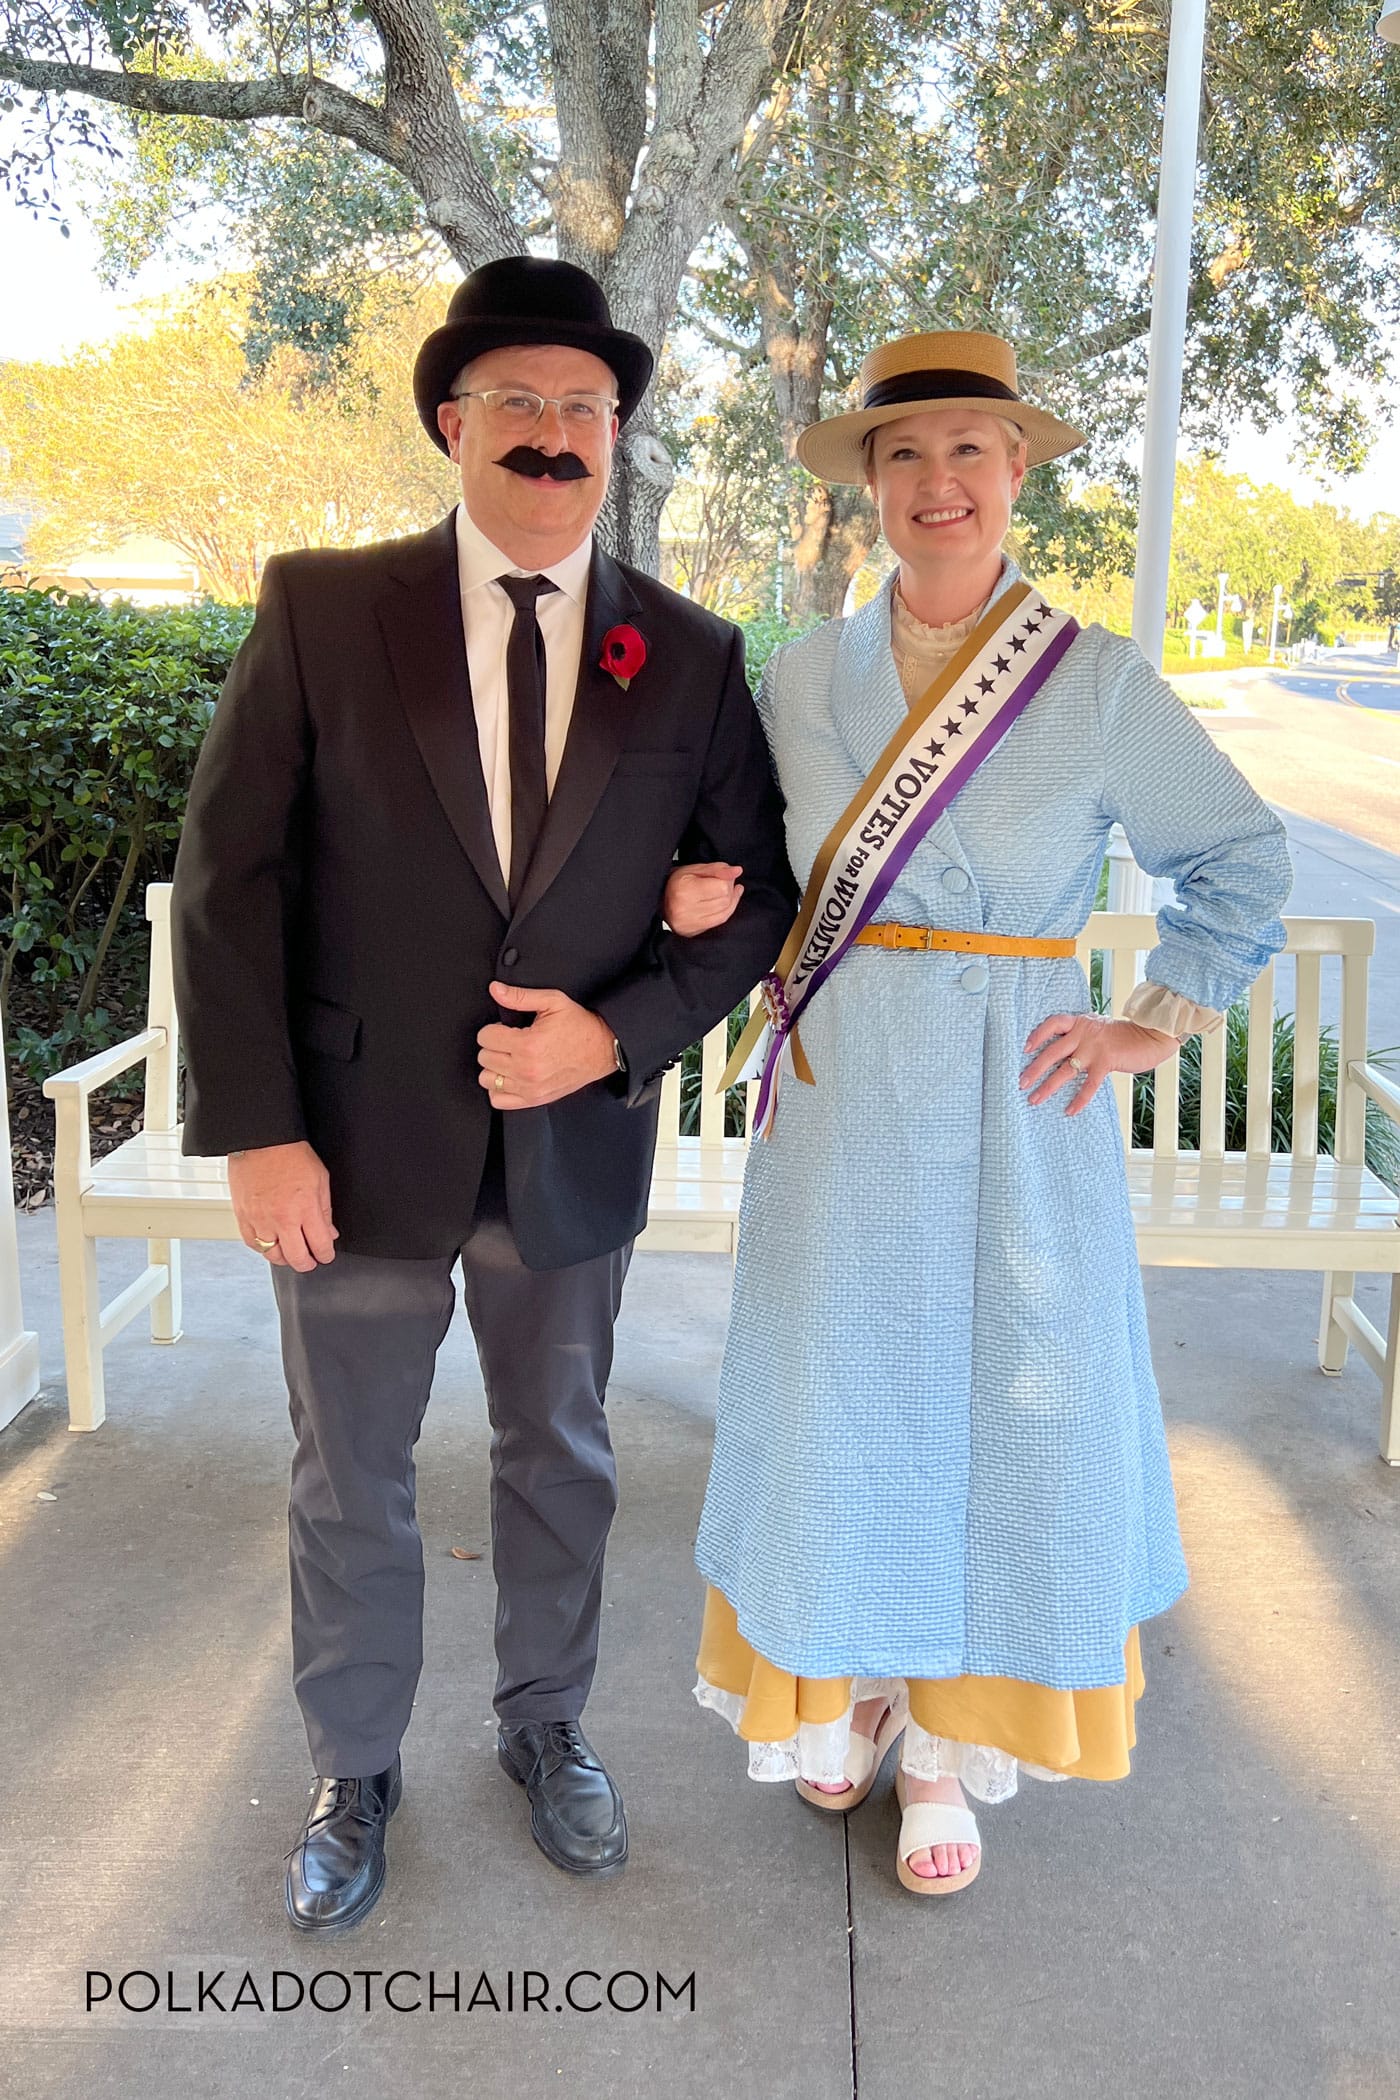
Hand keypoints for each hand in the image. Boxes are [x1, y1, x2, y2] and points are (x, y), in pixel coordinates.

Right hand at [228, 1140, 337, 1270]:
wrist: (261, 1139)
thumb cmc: (291, 1154)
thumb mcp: (320, 1179)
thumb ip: (325, 1211)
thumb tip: (329, 1233)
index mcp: (305, 1208)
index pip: (319, 1246)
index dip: (326, 1255)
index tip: (326, 1255)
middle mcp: (281, 1218)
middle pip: (296, 1258)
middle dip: (307, 1263)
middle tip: (310, 1260)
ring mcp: (259, 1219)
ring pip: (272, 1255)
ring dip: (284, 1257)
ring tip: (291, 1252)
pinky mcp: (243, 1215)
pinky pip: (252, 1243)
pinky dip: (263, 1247)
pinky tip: (271, 1242)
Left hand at [478, 983, 617, 1108]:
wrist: (603, 1050)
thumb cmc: (579, 1026)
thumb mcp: (553, 1001)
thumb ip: (520, 996)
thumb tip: (495, 990)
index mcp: (528, 1045)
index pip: (485, 1037)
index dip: (494, 1028)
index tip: (507, 1028)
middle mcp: (526, 1070)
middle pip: (484, 1057)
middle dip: (494, 1045)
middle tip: (511, 1041)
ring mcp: (529, 1088)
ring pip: (487, 1079)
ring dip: (494, 1067)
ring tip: (510, 1057)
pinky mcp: (534, 1099)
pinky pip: (499, 1100)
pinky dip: (499, 1088)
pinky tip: (510, 1075)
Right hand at [663, 861, 743, 936]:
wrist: (659, 901)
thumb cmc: (676, 883)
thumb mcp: (695, 869)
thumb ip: (717, 869)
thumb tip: (737, 871)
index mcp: (684, 889)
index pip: (721, 887)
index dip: (728, 880)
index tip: (725, 875)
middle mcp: (685, 908)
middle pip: (724, 899)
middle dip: (730, 889)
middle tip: (725, 882)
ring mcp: (689, 922)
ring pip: (725, 911)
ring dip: (731, 899)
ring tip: (726, 891)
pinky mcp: (693, 931)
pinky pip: (720, 920)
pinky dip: (727, 910)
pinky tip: (728, 902)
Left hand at [1020, 1013, 1179, 1115]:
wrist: (1151, 1035)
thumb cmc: (1124, 1036)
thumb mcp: (1098, 1029)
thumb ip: (1081, 1038)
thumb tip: (1062, 1056)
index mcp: (1080, 1023)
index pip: (1053, 1023)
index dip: (1037, 1035)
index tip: (1025, 1049)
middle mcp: (1084, 1033)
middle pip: (1052, 1051)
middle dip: (1035, 1068)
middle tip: (1021, 1083)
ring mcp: (1094, 1047)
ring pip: (1065, 1069)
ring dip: (1048, 1086)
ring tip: (1035, 1099)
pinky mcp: (1106, 1061)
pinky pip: (1089, 1084)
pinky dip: (1079, 1099)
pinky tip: (1069, 1111)